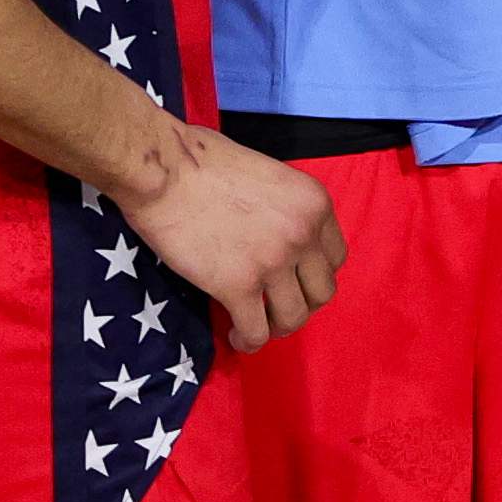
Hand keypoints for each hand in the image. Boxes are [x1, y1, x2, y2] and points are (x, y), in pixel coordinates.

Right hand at [118, 119, 349, 353]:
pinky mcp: (237, 286)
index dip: (314, 273)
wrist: (164, 170)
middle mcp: (302, 234)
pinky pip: (256, 332)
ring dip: (277, 327)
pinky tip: (235, 335)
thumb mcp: (269, 176)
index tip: (294, 279)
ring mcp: (273, 262)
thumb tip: (277, 234)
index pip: (336, 257)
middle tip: (276, 306)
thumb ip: (285, 208)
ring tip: (256, 325)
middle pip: (323, 292)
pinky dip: (248, 340)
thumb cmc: (204, 161)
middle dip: (302, 303)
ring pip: (294, 318)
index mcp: (314, 203)